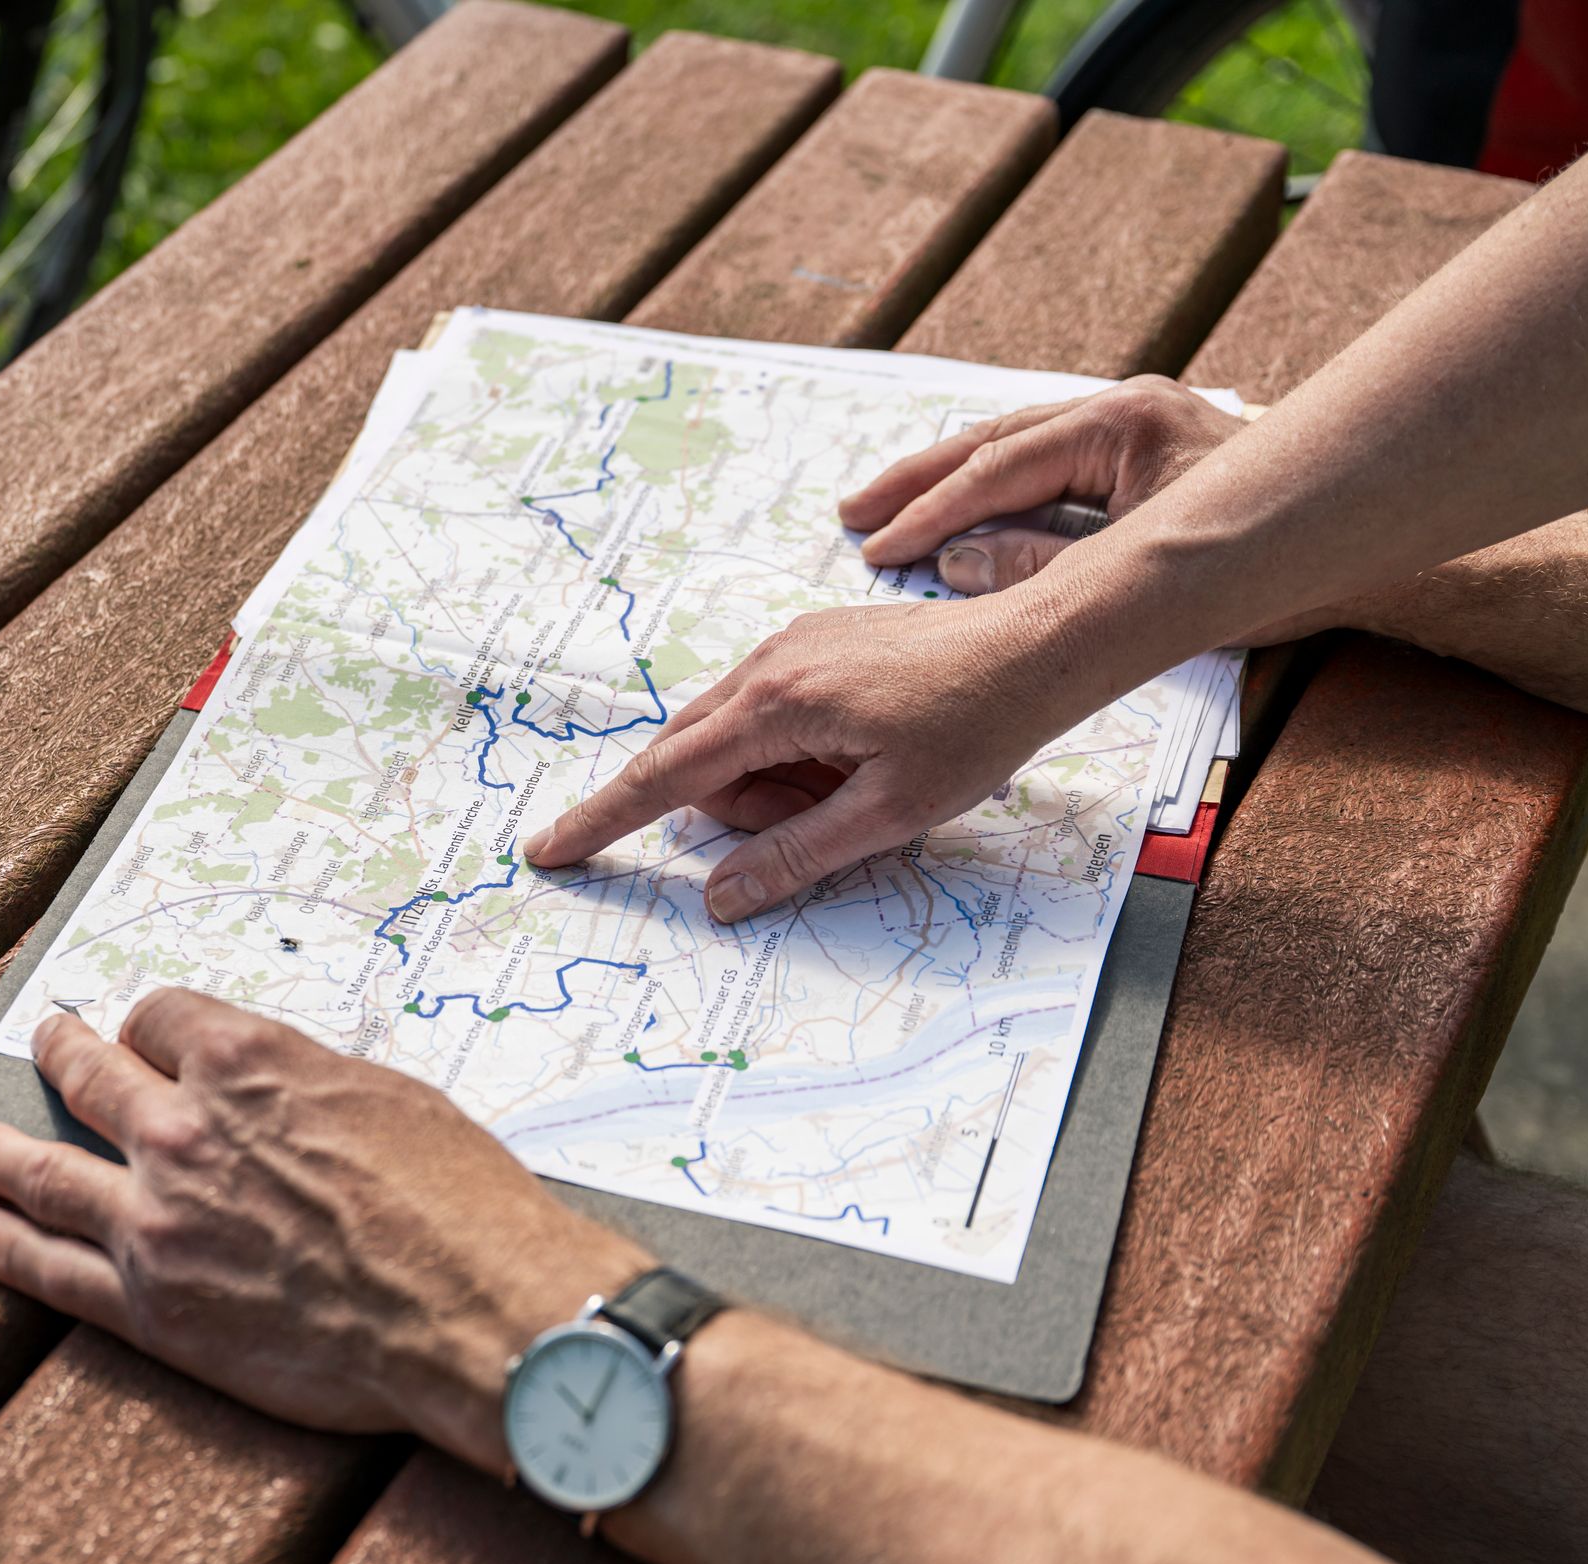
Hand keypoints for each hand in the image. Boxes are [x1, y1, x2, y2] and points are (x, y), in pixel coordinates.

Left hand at [0, 990, 649, 1473]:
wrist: (470, 1311)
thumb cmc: (457, 1201)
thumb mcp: (390, 1098)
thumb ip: (308, 1086)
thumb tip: (274, 1092)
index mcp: (246, 1063)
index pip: (161, 1017)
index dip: (151, 1022)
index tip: (145, 1031)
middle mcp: (184, 1130)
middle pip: (89, 1078)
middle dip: (60, 1054)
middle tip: (42, 1042)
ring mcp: (156, 1221)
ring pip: (42, 1171)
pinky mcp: (154, 1307)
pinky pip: (53, 1272)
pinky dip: (3, 1249)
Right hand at [525, 593, 1100, 923]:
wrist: (1036, 645)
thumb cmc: (975, 728)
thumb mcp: (888, 812)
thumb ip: (795, 855)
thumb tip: (721, 898)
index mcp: (776, 705)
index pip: (663, 776)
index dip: (604, 821)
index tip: (551, 850)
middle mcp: (768, 663)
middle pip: (695, 757)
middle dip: (735, 808)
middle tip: (820, 820)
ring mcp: (790, 645)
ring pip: (732, 735)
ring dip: (771, 779)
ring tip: (857, 783)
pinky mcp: (815, 641)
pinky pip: (768, 709)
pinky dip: (793, 749)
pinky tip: (859, 754)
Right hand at [839, 374, 1241, 595]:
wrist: (1358, 531)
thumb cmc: (1267, 563)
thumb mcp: (1142, 577)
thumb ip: (1042, 568)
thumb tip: (955, 564)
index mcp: (1122, 424)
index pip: (1001, 470)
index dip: (931, 513)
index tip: (877, 546)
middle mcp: (1121, 406)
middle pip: (994, 440)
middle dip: (919, 480)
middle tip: (853, 512)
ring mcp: (1130, 418)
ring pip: (1013, 442)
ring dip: (946, 477)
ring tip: (883, 505)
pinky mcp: (1139, 440)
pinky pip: (1045, 455)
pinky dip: (991, 479)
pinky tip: (953, 498)